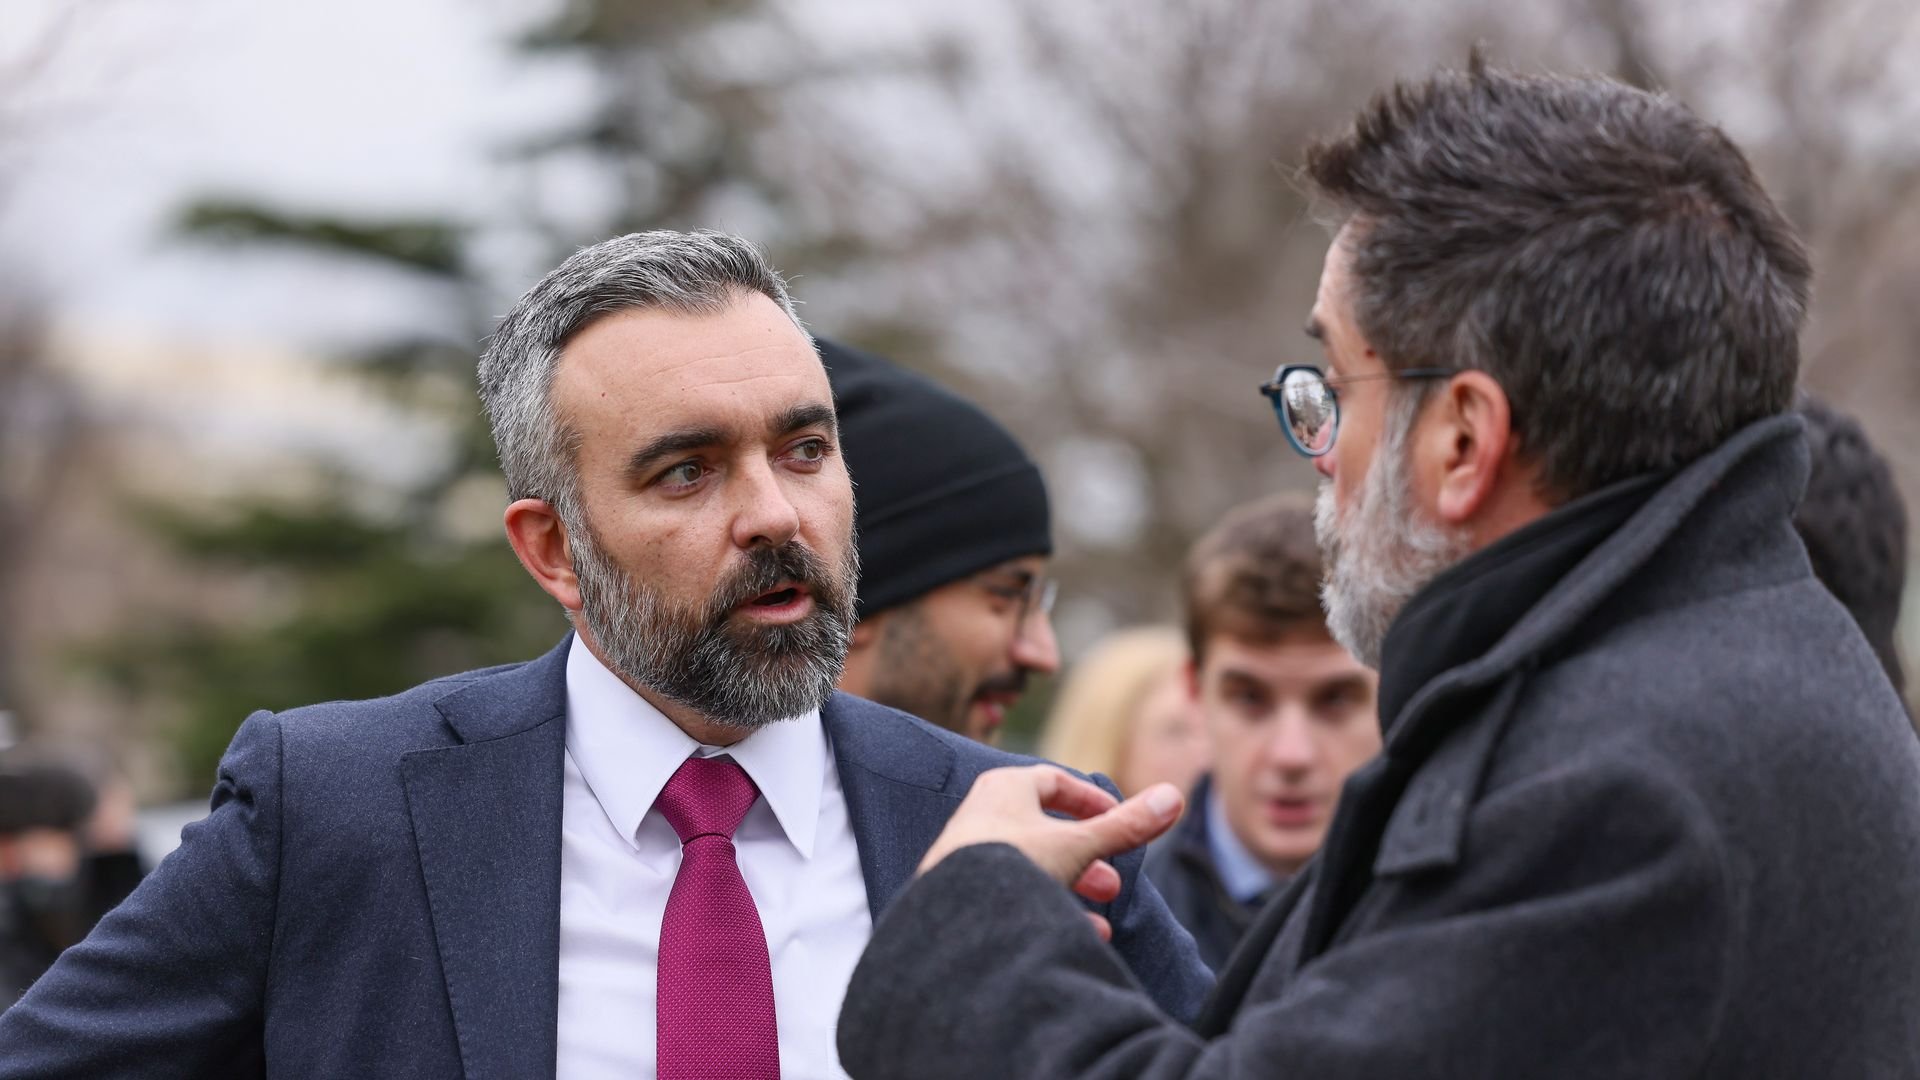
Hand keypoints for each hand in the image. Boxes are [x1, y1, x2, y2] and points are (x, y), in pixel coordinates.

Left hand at [918, 766, 1184, 940]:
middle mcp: (980, 817)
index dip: (1090, 801)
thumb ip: (1125, 826)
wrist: (954, 915)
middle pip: (1044, 829)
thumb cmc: (1013, 863)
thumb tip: (1175, 796)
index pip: (1053, 782)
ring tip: (1102, 911)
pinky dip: (1045, 907)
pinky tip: (1074, 933)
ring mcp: (967, 857)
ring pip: (1030, 866)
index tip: (1117, 821)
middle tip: (1114, 882)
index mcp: (1004, 789)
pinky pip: (1009, 894)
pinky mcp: (960, 894)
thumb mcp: (1079, 843)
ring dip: (1071, 886)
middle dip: (1087, 856)